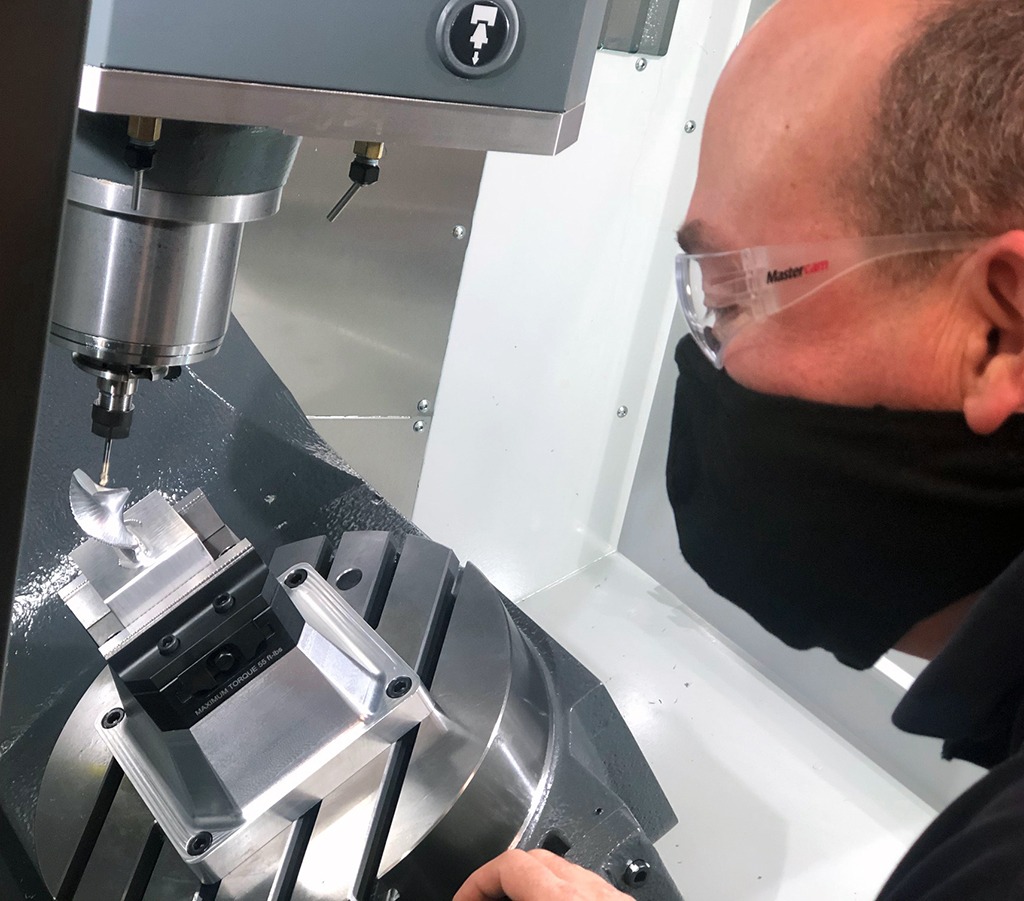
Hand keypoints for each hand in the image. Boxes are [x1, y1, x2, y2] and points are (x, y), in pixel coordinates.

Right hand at [454, 849, 629, 900]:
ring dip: (531, 883)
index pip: (509, 864)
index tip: (462, 898)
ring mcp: (613, 897)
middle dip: (501, 877)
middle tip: (481, 900)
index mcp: (562, 899)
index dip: (476, 880)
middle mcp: (591, 891)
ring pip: (565, 870)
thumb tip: (477, 900)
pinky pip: (587, 887)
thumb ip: (506, 899)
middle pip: (535, 858)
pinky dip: (562, 894)